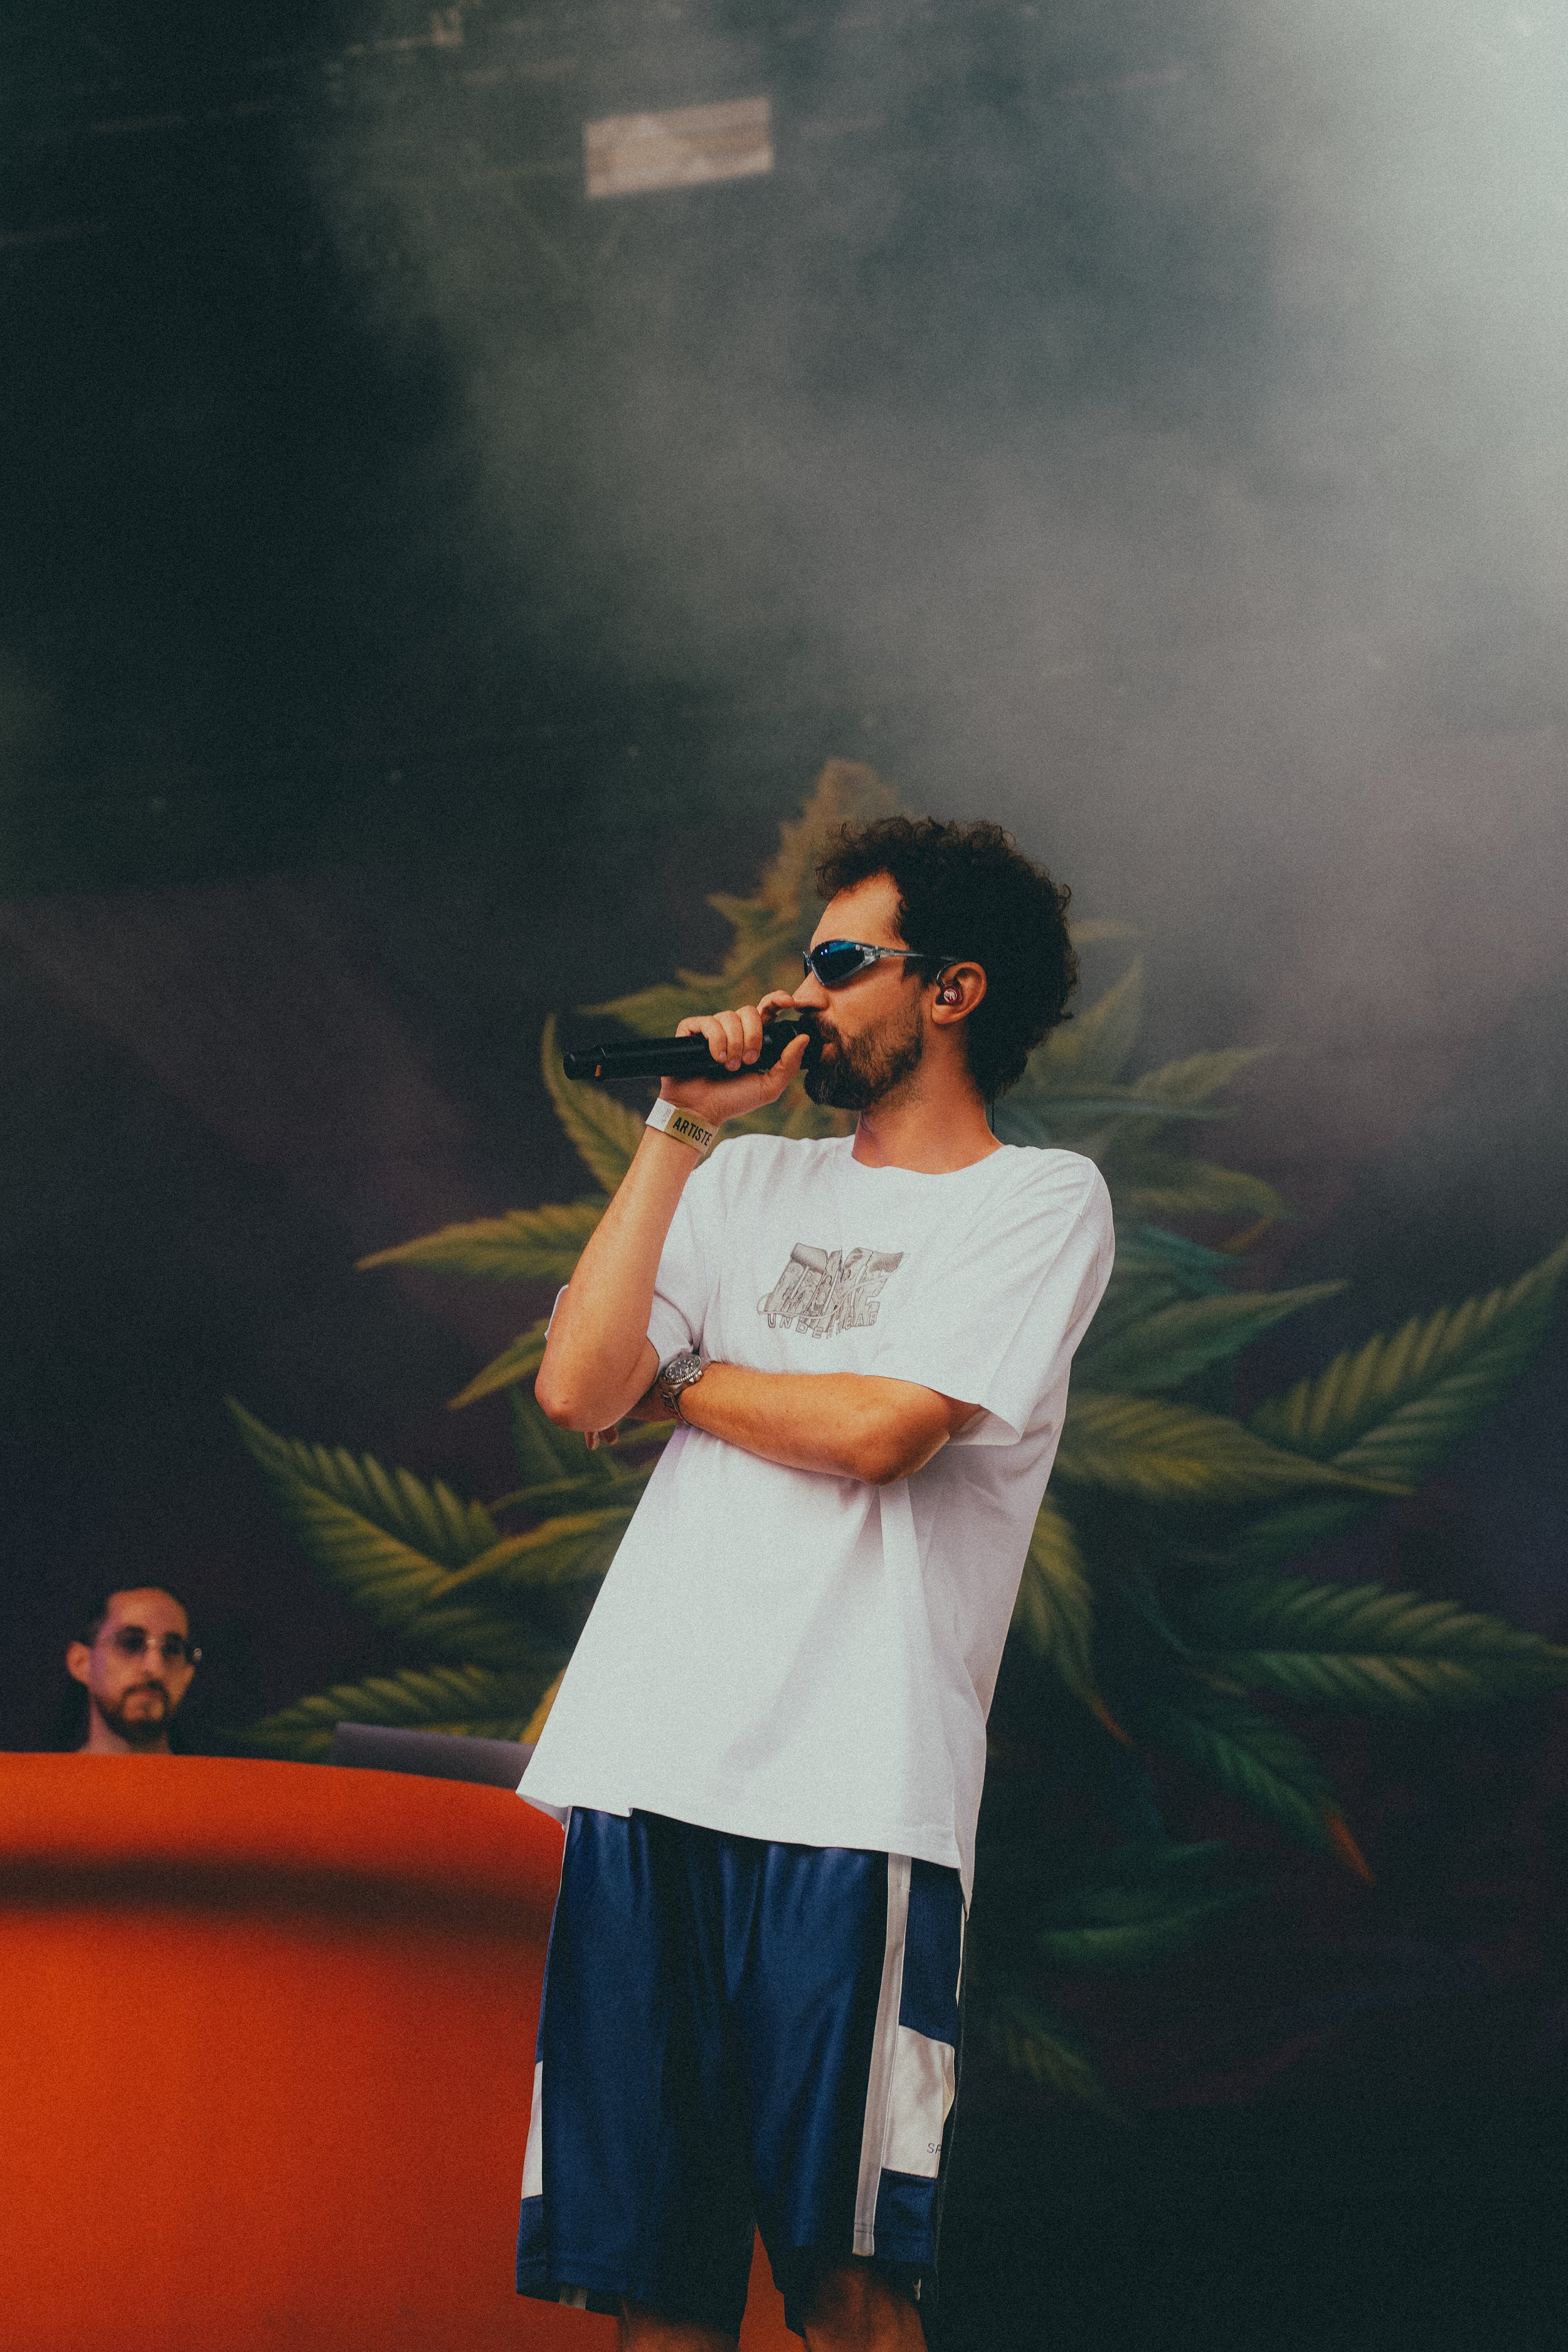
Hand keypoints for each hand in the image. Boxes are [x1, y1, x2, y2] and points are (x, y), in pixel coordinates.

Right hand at [658, 994, 810, 1128]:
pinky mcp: (692, 1031)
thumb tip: (804, 1038)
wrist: (701, 1111)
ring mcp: (712, 1030)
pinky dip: (715, 1040)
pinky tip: (714, 1058)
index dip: (777, 999)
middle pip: (748, 1011)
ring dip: (733, 1044)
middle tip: (748, 1061)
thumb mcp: (769, 1087)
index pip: (766, 1009)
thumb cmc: (733, 1100)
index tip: (789, 1003)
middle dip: (752, 1036)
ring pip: (729, 1016)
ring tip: (728, 1066)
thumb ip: (788, 1064)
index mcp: (753, 1039)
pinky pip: (708, 1022)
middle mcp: (733, 1031)